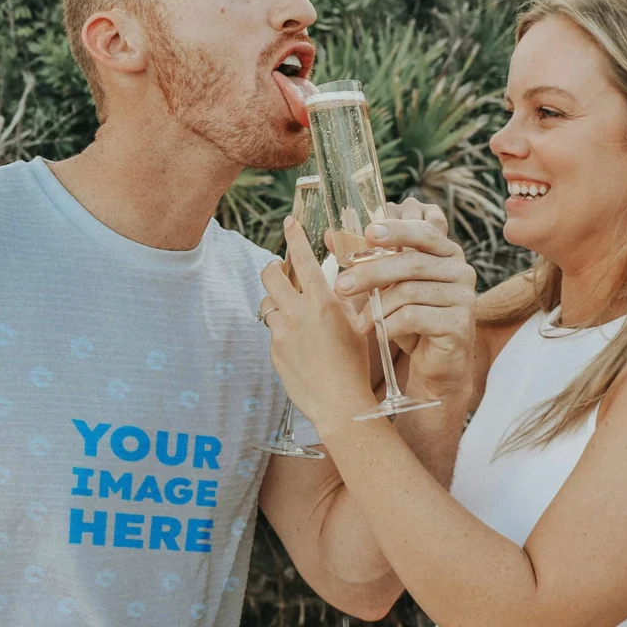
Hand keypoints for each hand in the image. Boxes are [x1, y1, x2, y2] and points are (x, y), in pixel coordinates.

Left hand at [260, 219, 376, 434]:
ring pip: (267, 303)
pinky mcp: (274, 352)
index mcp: (323, 302)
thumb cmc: (356, 364)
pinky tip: (299, 343)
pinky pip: (273, 330)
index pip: (302, 259)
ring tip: (291, 308)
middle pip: (270, 275)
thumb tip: (345, 277)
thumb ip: (348, 297)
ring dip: (276, 300)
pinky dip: (282, 329)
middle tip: (280, 268)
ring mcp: (282, 333)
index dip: (294, 237)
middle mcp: (298, 313)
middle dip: (273, 266)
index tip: (289, 223)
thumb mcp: (359, 323)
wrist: (340, 404)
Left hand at [333, 208, 476, 403]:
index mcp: (446, 253)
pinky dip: (389, 325)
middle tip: (342, 285)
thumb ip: (365, 259)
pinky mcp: (460, 325)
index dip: (396, 229)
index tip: (368, 233)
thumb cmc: (411, 320)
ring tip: (360, 322)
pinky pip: (415, 317)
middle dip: (371, 273)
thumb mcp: (388, 286)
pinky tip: (379, 332)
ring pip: (409, 292)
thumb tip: (329, 236)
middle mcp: (461, 271)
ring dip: (377, 308)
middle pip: (411, 263)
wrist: (436, 363)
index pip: (423, 232)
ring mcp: (464, 298)